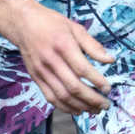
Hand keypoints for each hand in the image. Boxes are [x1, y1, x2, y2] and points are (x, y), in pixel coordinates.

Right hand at [9, 0, 114, 114]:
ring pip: (62, 96)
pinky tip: (78, 110)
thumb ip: (93, 45)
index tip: (108, 88)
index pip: (82, 69)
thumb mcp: (75, 27)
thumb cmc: (51, 23)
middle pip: (73, 87)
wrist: (23, 24)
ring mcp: (42, 71)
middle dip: (92, 99)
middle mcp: (51, 60)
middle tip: (105, 104)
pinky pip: (51, 97)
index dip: (97, 81)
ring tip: (95, 110)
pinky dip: (65, 107)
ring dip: (81, 106)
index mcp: (63, 45)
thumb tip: (110, 60)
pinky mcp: (36, 78)